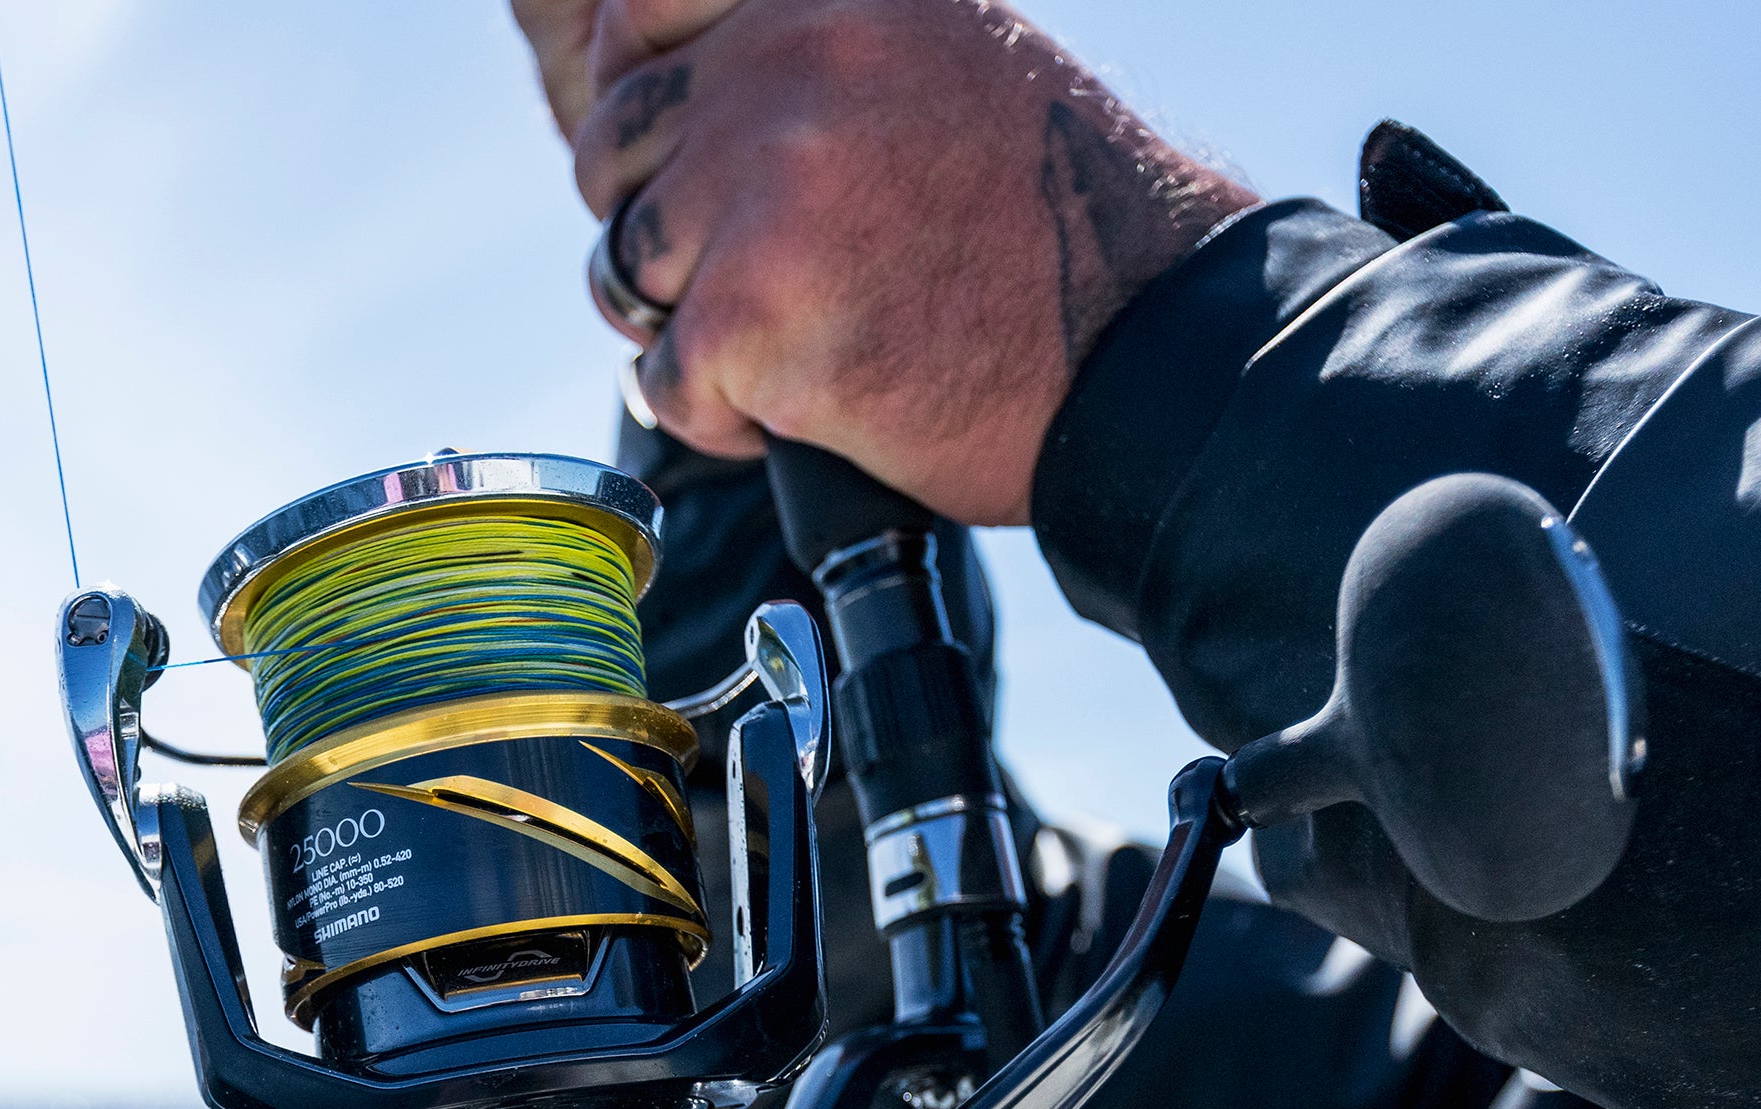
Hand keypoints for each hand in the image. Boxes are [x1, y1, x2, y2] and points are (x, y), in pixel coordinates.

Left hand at [514, 0, 1250, 523]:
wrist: (1147, 352)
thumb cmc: (1056, 225)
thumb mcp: (944, 59)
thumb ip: (822, 44)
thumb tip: (665, 66)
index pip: (638, 12)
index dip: (640, 99)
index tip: (673, 160)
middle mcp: (794, 61)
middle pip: (614, 148)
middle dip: (659, 225)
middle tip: (747, 280)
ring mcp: (767, 184)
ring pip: (623, 264)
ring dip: (686, 324)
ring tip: (794, 345)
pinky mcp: (753, 312)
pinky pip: (662, 379)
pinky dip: (717, 417)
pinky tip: (806, 410)